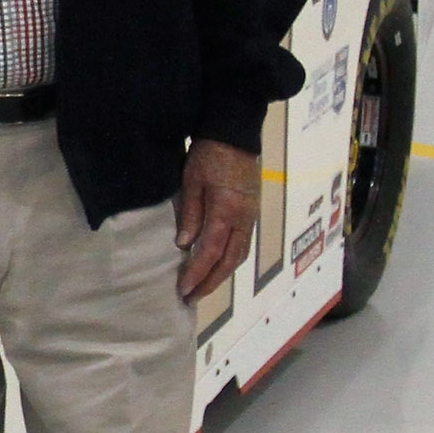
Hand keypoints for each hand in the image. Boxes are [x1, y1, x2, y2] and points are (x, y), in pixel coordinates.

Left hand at [173, 139, 259, 300]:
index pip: (210, 251)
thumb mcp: (192, 181)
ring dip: (221, 275)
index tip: (182, 289)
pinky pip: (242, 245)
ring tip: (202, 288)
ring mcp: (250, 217)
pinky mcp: (251, 213)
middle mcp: (243, 219)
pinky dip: (228, 262)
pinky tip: (216, 267)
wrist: (235, 134)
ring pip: (238, 256)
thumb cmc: (209, 154)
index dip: (196, 273)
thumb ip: (190, 214)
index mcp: (227, 211)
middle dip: (210, 283)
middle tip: (191, 298)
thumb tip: (184, 246)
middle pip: (229, 261)